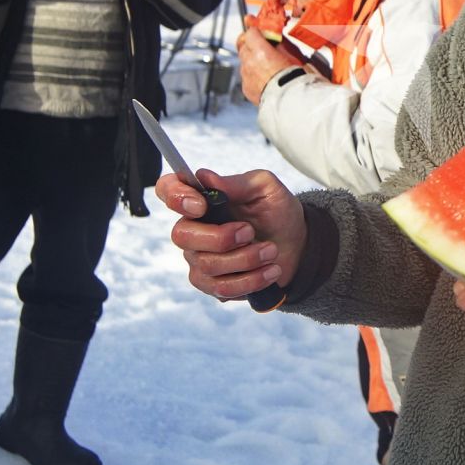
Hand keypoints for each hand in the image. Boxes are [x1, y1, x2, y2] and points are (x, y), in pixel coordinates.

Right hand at [157, 168, 305, 300]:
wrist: (296, 245)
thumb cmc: (276, 212)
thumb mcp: (266, 188)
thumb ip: (237, 183)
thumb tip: (205, 177)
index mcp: (201, 199)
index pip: (167, 190)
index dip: (175, 196)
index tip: (202, 205)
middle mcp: (193, 228)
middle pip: (182, 235)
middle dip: (222, 237)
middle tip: (251, 232)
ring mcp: (199, 258)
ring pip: (207, 265)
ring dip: (246, 259)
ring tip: (271, 251)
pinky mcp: (212, 284)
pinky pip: (221, 288)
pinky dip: (251, 280)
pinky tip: (270, 270)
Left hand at [236, 25, 304, 103]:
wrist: (292, 102)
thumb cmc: (296, 78)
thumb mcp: (293, 54)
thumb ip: (280, 42)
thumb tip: (275, 34)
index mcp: (260, 51)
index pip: (250, 32)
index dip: (256, 31)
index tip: (260, 32)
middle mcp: (249, 62)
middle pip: (243, 45)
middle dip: (250, 44)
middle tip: (261, 47)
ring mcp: (245, 76)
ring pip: (244, 62)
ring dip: (251, 61)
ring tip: (267, 67)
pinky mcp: (246, 88)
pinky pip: (246, 77)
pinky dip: (252, 76)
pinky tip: (265, 80)